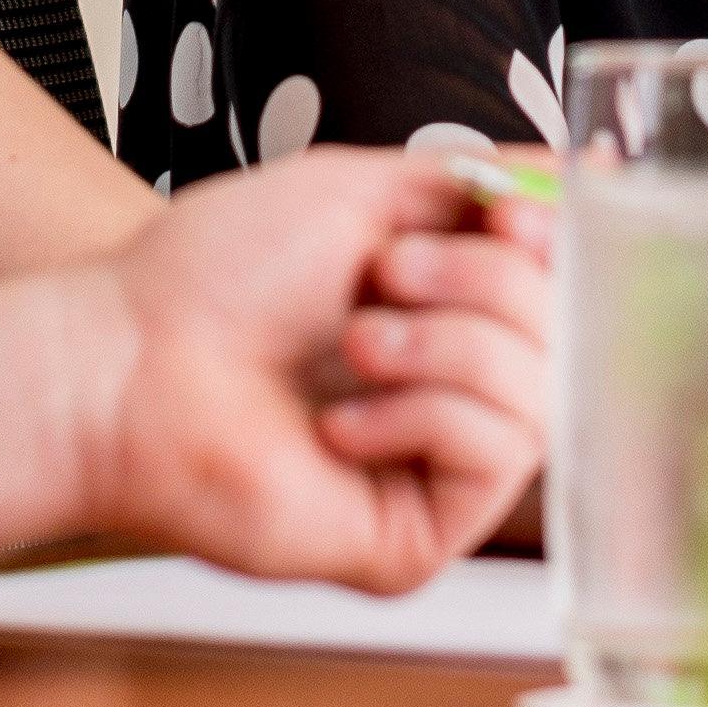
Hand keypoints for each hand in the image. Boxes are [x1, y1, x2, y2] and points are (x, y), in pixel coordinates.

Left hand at [0, 147, 552, 584]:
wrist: (130, 359)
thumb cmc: (214, 277)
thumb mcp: (358, 192)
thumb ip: (472, 182)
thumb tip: (577, 169)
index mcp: (443, 310)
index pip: (563, 283)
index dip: (558, 246)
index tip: (510, 218)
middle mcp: (451, 391)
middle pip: (566, 334)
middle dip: (484, 286)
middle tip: (384, 274)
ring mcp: (436, 470)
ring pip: (539, 396)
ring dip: (447, 346)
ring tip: (357, 340)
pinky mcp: (416, 536)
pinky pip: (495, 460)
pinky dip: (422, 416)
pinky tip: (339, 420)